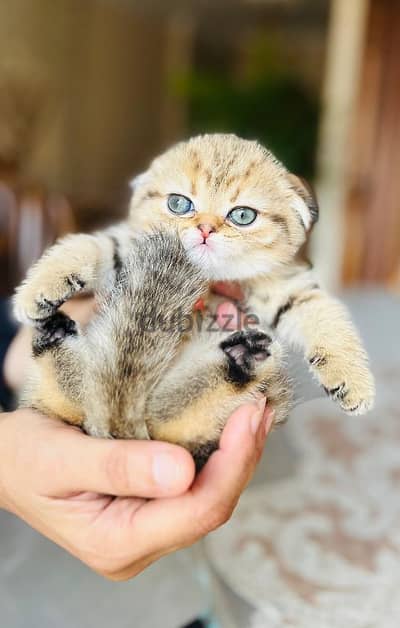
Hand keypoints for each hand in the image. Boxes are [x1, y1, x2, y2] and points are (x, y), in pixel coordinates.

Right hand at [0, 402, 272, 579]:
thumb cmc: (24, 457)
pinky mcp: (148, 509)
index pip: (197, 510)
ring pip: (208, 496)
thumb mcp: (61, 457)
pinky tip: (230, 429)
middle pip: (211, 506)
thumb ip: (118, 467)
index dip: (233, 464)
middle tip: (260, 406)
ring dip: (236, 455)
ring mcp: (145, 530)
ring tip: (254, 412)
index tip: (248, 415)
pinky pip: (194, 487)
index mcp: (117, 542)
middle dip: (243, 456)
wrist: (6, 462)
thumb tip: (184, 472)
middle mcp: (138, 545)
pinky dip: (217, 456)